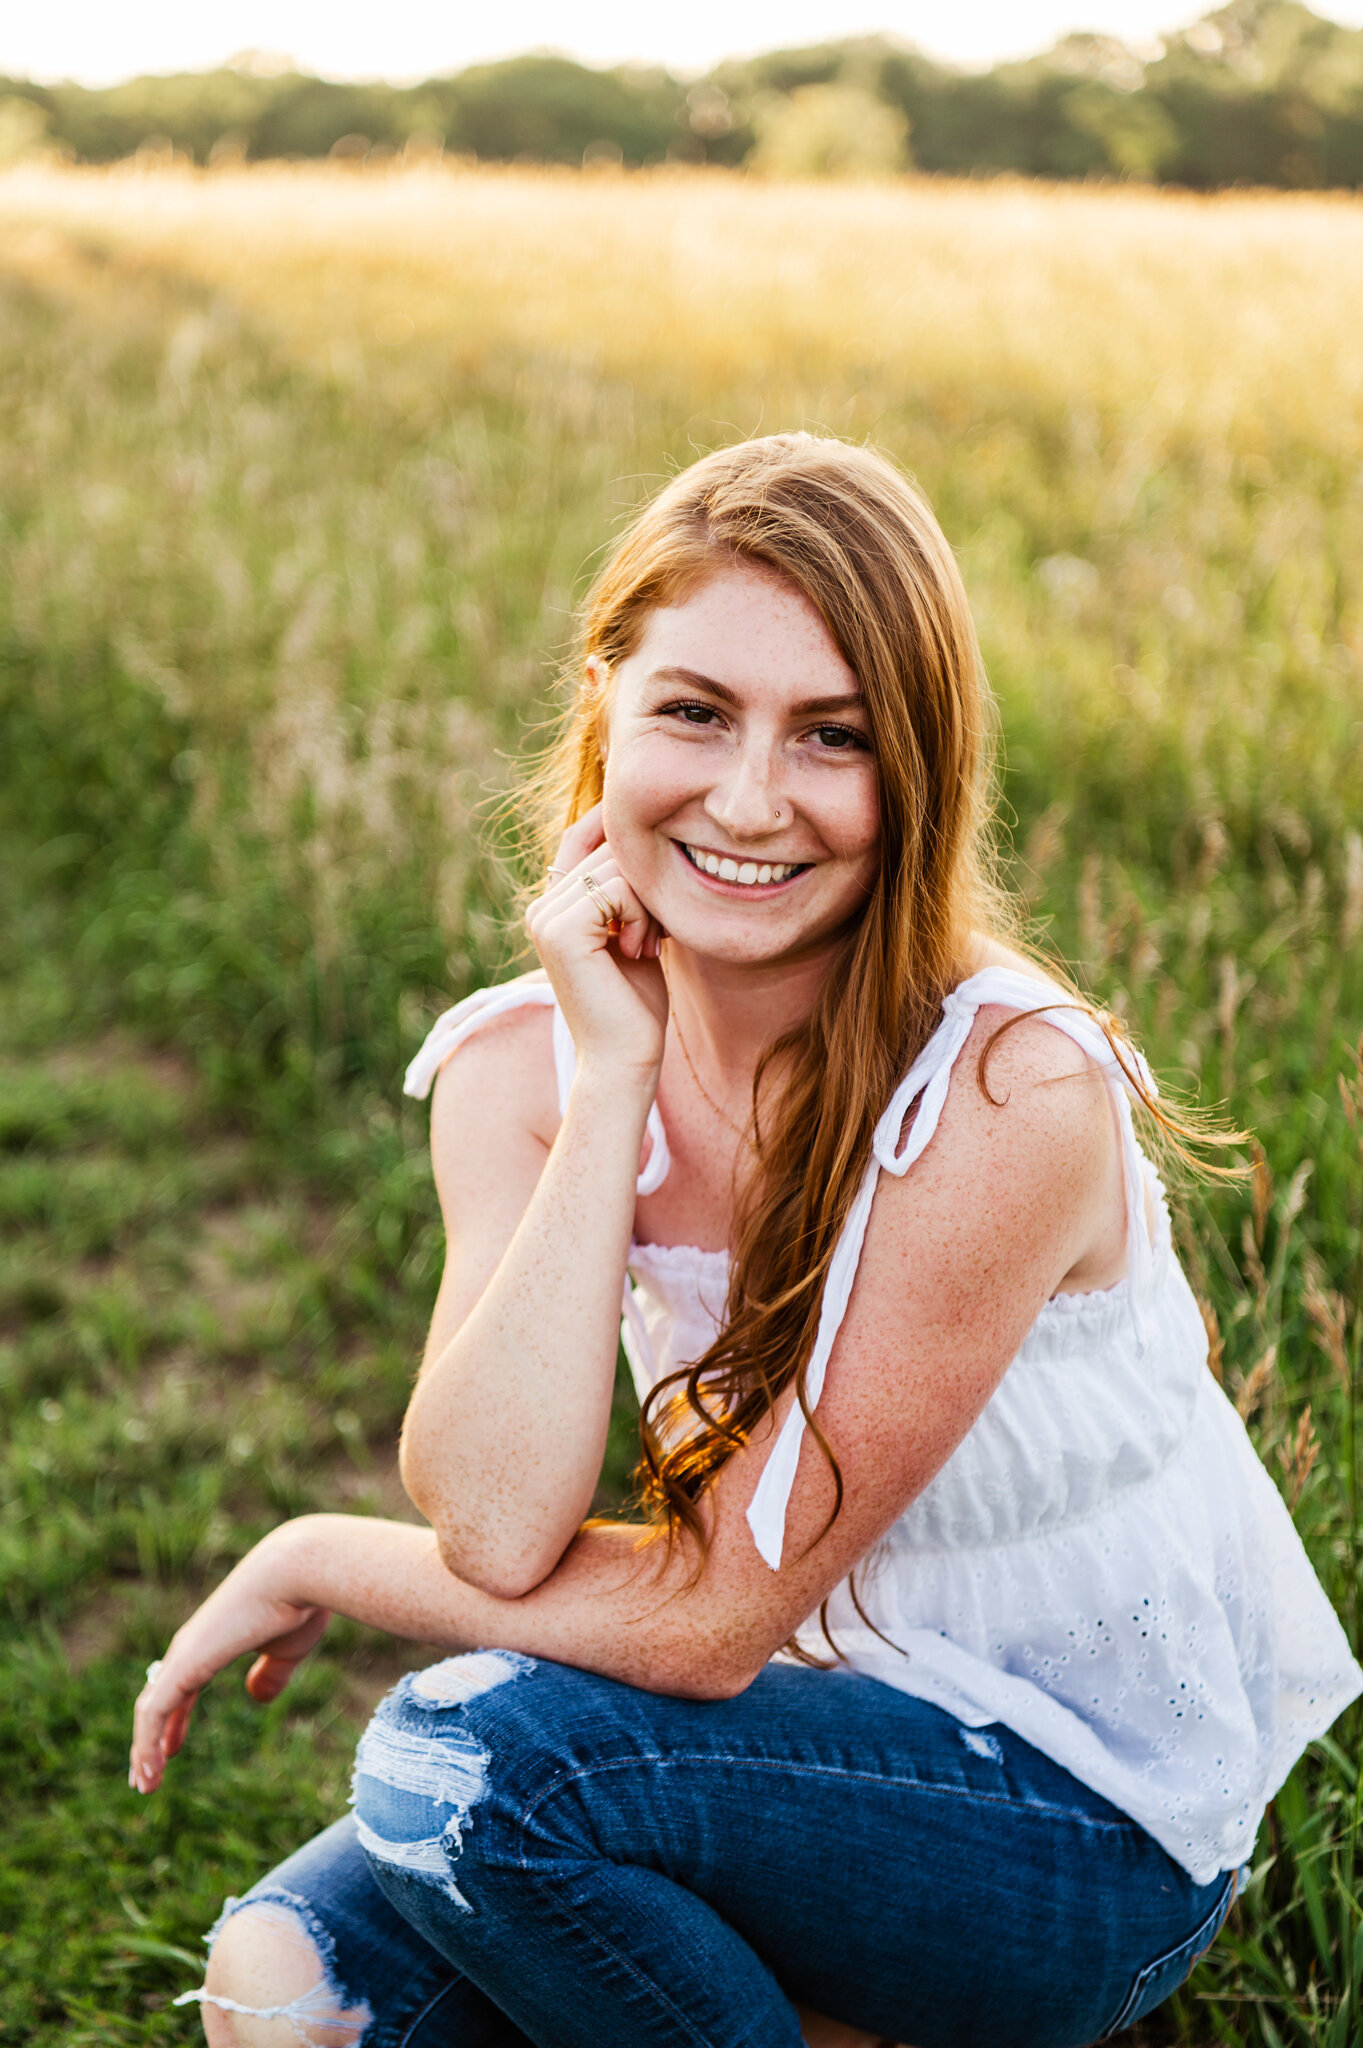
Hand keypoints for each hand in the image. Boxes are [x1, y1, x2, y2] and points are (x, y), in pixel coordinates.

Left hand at [129, 1530, 329, 1793]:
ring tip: (145, 1784)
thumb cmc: (301, 1605)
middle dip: (150, 1740)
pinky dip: (147, 1743)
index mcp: (213, 1642)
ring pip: (151, 1710)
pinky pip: (154, 1712)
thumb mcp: (286, 1650)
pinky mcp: (184, 1663)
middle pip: (158, 1700)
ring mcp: (184, 1654)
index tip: (169, 1752)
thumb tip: (256, 1697)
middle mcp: (191, 1646)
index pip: (181, 1689)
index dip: (174, 1722)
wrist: (299, 1572)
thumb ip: (270, 1674)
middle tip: (147, 1776)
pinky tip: (152, 1770)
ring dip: (144, 1750)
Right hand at [525, 803, 668, 1081]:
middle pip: (607, 848)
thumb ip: (630, 890)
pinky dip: (640, 916)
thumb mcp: (635, 933)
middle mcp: (541, 907)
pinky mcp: (559, 930)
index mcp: (553, 907)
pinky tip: (638, 950)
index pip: (580, 835)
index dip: (615, 824)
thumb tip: (649, 836)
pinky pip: (616, 888)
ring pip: (615, 867)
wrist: (624, 1059)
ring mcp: (545, 918)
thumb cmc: (636, 1004)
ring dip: (648, 904)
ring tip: (646, 945)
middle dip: (646, 883)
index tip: (658, 835)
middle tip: (656, 933)